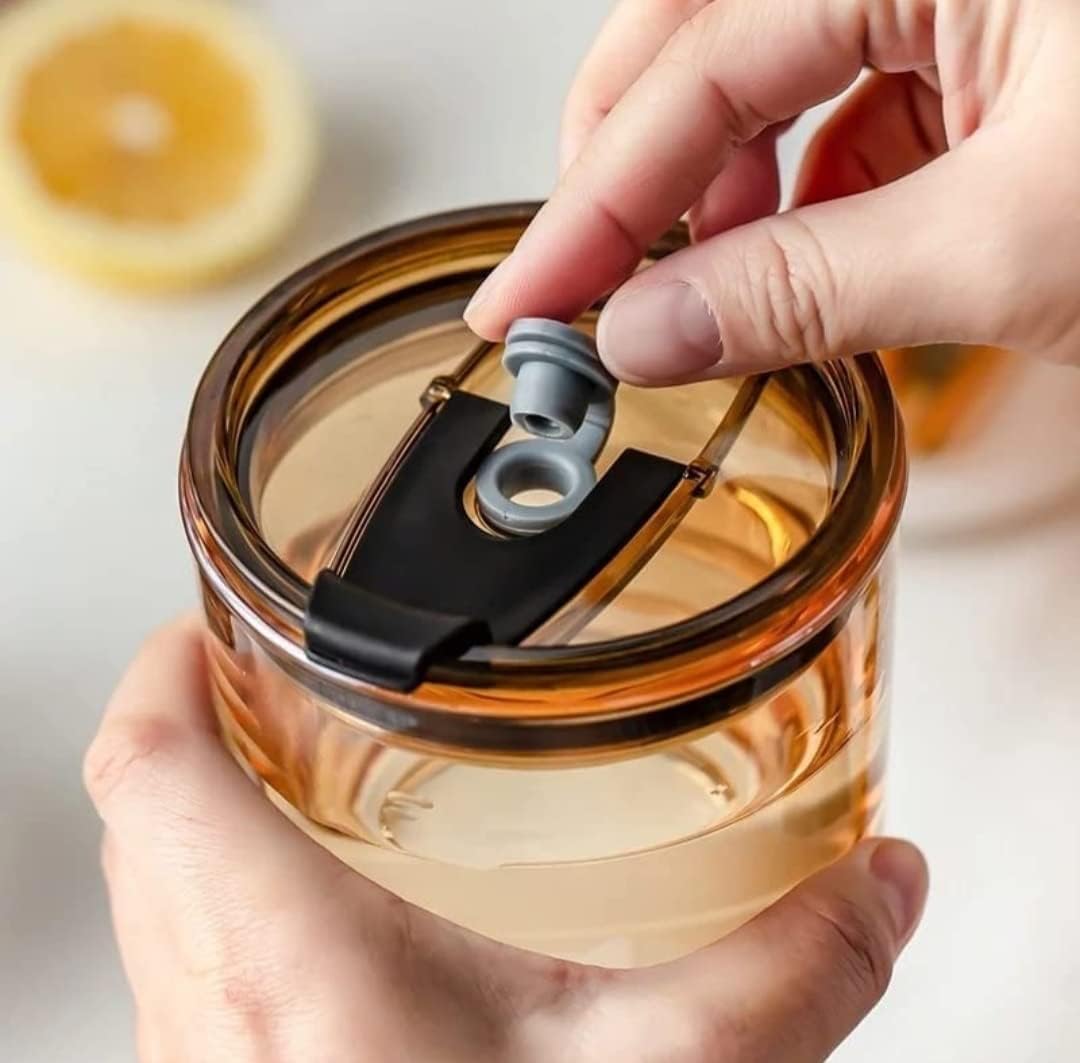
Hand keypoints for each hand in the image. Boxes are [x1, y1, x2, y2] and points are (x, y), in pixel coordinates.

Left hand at [85, 618, 926, 1061]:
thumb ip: (787, 970)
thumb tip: (878, 884)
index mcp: (283, 964)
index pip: (148, 765)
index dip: (165, 668)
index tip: (211, 614)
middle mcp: (209, 1015)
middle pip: (136, 819)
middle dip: (198, 728)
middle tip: (264, 671)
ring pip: (151, 901)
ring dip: (205, 822)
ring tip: (293, 770)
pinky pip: (186, 980)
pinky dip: (229, 920)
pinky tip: (326, 927)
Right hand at [464, 0, 1079, 383]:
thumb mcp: (1013, 251)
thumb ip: (800, 293)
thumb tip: (647, 333)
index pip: (696, 73)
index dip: (592, 208)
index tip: (523, 299)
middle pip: (706, 42)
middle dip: (639, 181)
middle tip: (589, 287)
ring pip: (772, 75)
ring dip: (725, 194)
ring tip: (712, 286)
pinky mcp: (994, 34)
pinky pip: (853, 101)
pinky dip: (810, 191)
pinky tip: (809, 253)